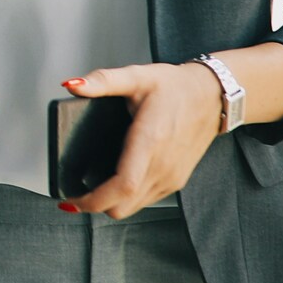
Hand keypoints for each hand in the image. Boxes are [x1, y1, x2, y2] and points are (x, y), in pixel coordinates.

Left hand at [58, 62, 222, 218]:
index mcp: (150, 141)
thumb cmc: (174, 86)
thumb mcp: (136, 76)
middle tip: (74, 192)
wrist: (212, 95)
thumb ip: (102, 81)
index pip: (122, 186)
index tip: (71, 200)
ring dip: (111, 203)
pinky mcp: (177, 180)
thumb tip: (72, 86)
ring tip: (90, 188)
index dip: (94, 200)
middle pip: (123, 205)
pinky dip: (127, 198)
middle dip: (95, 205)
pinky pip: (147, 200)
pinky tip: (115, 181)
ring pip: (134, 206)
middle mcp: (163, 166)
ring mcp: (172, 177)